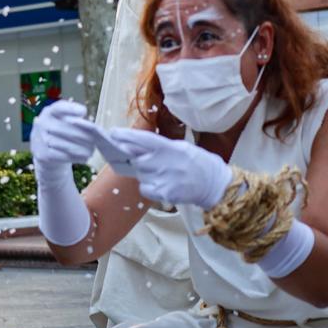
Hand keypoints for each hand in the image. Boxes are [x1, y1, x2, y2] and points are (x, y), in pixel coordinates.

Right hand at [30, 101, 92, 173]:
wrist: (43, 149)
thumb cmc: (60, 130)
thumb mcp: (63, 120)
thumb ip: (75, 118)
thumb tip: (90, 124)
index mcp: (49, 112)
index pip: (59, 107)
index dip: (71, 109)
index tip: (84, 111)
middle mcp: (42, 123)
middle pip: (66, 129)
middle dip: (83, 135)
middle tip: (95, 141)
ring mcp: (41, 139)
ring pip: (65, 145)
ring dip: (81, 149)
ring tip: (92, 151)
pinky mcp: (43, 154)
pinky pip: (62, 156)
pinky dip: (76, 158)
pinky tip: (84, 158)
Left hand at [110, 129, 232, 208]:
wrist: (215, 184)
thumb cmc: (196, 163)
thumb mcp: (180, 147)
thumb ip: (159, 146)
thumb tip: (135, 145)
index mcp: (170, 147)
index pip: (143, 140)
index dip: (126, 136)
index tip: (112, 133)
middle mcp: (165, 162)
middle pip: (136, 158)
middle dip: (130, 156)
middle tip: (125, 152)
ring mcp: (164, 179)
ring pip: (140, 174)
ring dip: (143, 172)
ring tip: (159, 171)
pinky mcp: (164, 194)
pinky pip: (145, 188)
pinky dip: (148, 186)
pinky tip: (161, 184)